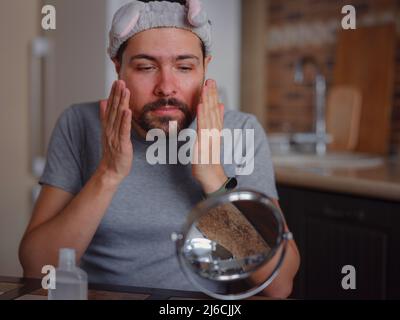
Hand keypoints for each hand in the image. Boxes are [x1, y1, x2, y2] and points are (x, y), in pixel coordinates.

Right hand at [97, 80, 132, 183]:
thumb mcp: (108, 132)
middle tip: (120, 80)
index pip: (110, 107)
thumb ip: (105, 116)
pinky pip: (123, 130)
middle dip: (117, 94)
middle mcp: (110, 129)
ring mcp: (115, 136)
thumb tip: (103, 101)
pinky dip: (125, 120)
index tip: (116, 81)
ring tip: (124, 90)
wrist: (110, 171)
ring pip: (118, 117)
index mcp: (108, 126)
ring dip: (121, 102)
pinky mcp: (121, 144)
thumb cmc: (112, 152)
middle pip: (113, 109)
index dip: (113, 94)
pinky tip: (127, 110)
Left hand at [192, 79, 226, 193]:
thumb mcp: (211, 138)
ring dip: (208, 100)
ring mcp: (209, 137)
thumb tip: (220, 107)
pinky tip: (201, 105)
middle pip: (213, 110)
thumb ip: (215, 123)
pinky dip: (202, 116)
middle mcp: (213, 131)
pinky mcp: (204, 143)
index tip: (211, 82)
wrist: (211, 176)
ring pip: (209, 115)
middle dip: (211, 94)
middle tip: (210, 79)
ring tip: (207, 87)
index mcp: (215, 130)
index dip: (213, 95)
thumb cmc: (209, 159)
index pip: (215, 110)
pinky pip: (203, 127)